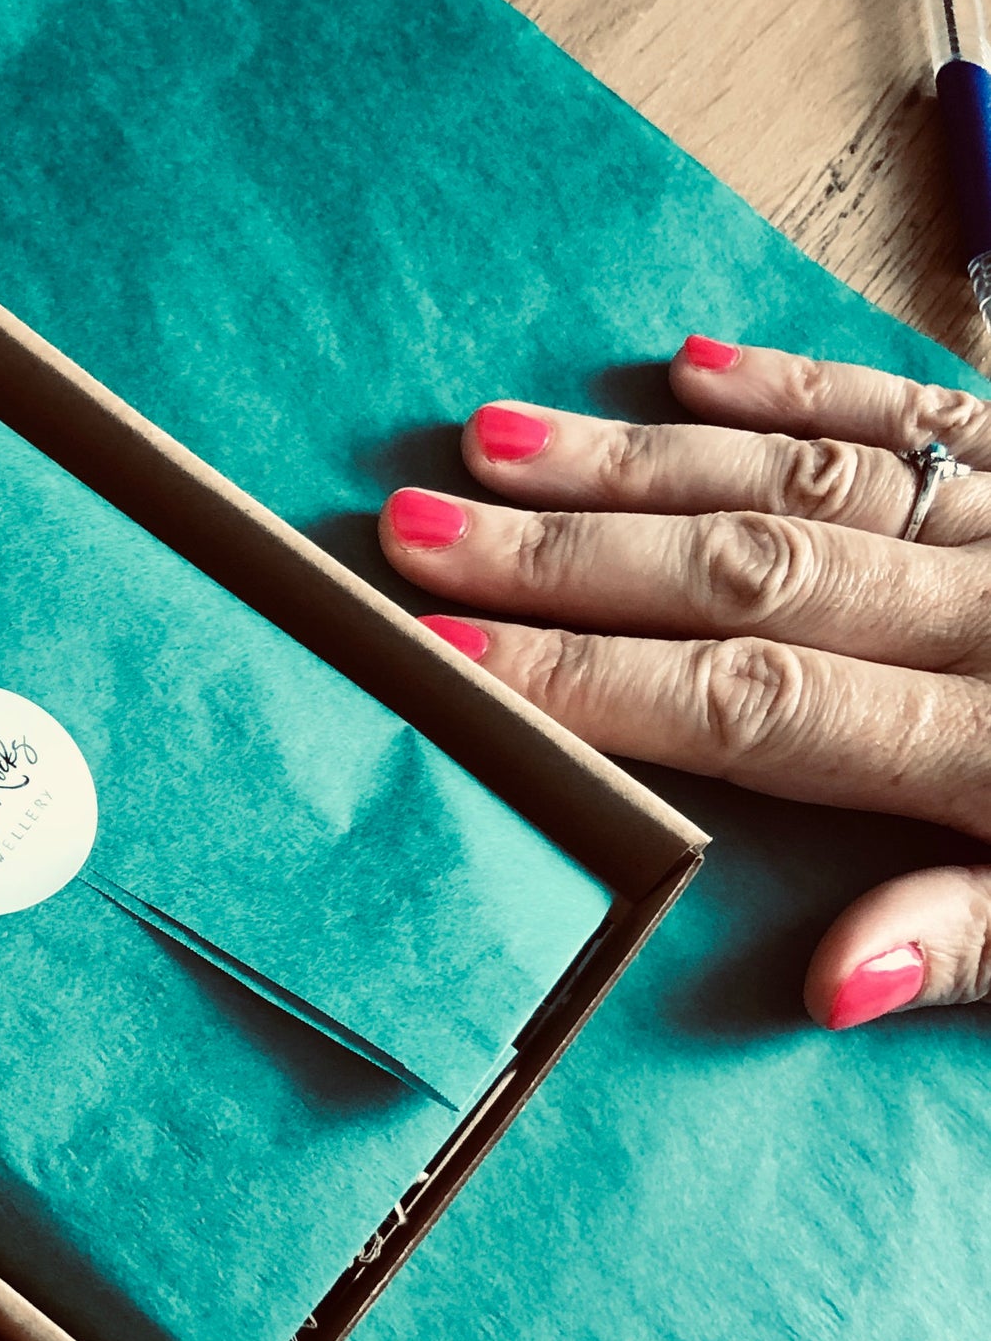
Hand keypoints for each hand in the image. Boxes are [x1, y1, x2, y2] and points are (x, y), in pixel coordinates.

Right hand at [381, 339, 990, 1030]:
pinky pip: (927, 405)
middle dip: (565, 555)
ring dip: (639, 457)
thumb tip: (827, 980)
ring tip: (493, 440)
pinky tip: (695, 360)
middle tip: (412, 527)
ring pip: (809, 474)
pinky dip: (808, 379)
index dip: (592, 681)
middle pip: (746, 572)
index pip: (755, 704)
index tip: (454, 656)